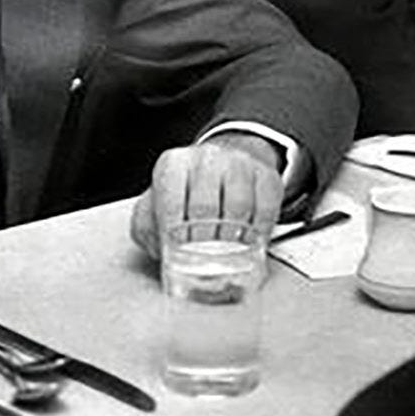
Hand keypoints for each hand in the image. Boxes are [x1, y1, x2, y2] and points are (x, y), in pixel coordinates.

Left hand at [129, 133, 282, 261]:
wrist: (222, 165)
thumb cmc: (186, 191)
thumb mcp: (156, 204)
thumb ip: (148, 226)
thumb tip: (160, 251)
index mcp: (173, 164)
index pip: (171, 202)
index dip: (175, 233)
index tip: (179, 251)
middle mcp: (205, 158)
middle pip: (205, 206)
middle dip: (204, 239)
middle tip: (204, 258)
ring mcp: (238, 163)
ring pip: (239, 205)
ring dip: (234, 236)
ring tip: (228, 253)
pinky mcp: (266, 175)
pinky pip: (266, 208)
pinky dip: (260, 231)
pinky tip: (252, 242)